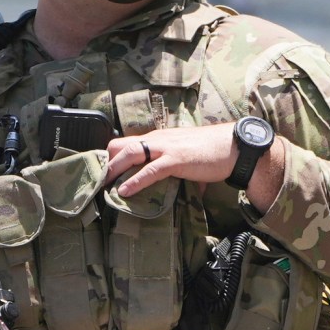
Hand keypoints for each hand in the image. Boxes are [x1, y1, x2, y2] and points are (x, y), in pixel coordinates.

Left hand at [102, 123, 278, 210]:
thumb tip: (186, 190)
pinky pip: (150, 170)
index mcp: (159, 138)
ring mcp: (166, 148)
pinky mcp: (177, 159)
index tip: (101, 172)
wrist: (235, 147)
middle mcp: (158, 139)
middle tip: (95, 181)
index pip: (126, 142)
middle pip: (120, 145)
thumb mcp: (188, 159)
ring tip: (101, 186)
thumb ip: (180, 171)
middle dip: (105, 163)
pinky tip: (124, 191)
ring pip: (130, 154)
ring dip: (113, 170)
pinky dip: (135, 180)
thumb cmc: (213, 153)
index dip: (112, 157)